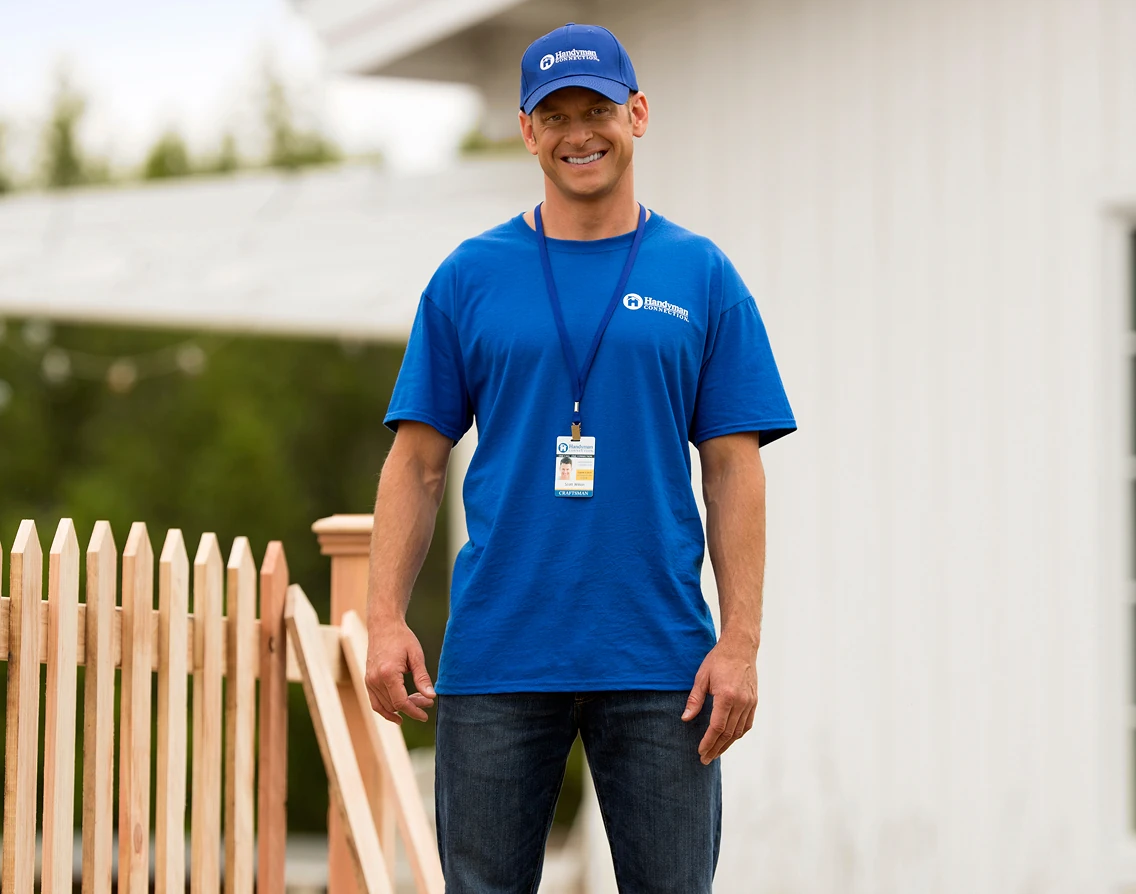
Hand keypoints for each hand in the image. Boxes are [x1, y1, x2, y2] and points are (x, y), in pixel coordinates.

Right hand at [365, 618, 435, 724]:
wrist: (384, 626)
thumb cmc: (402, 638)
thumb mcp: (416, 656)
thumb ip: (423, 678)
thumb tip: (431, 697)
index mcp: (388, 673)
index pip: (401, 702)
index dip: (414, 712)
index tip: (425, 715)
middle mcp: (375, 679)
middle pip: (394, 705)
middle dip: (412, 707)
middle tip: (427, 701)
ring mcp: (369, 681)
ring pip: (385, 706)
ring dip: (401, 708)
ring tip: (417, 700)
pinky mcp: (368, 680)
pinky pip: (375, 702)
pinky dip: (385, 710)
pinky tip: (398, 714)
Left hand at [681, 638, 757, 763]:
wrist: (740, 647)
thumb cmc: (718, 660)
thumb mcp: (701, 677)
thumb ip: (695, 699)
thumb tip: (685, 718)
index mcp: (726, 696)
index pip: (717, 727)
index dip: (708, 742)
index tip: (700, 751)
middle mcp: (741, 702)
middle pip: (728, 733)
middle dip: (716, 748)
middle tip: (705, 759)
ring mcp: (750, 702)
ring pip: (739, 731)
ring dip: (727, 745)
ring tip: (715, 752)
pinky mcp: (754, 701)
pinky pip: (747, 724)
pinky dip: (737, 734)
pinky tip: (729, 739)